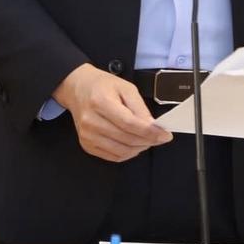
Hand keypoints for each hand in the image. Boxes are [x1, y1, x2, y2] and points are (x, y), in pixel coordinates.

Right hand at [54, 64, 172, 162]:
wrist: (77, 88)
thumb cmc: (102, 86)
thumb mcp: (125, 88)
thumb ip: (140, 108)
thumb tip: (154, 128)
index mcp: (100, 102)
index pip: (129, 124)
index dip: (150, 132)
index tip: (165, 135)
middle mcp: (91, 121)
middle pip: (127, 139)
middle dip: (149, 140)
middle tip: (159, 137)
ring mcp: (87, 135)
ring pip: (123, 151)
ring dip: (140, 148)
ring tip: (147, 139)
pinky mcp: (86, 145)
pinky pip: (114, 156)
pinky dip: (129, 153)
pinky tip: (133, 143)